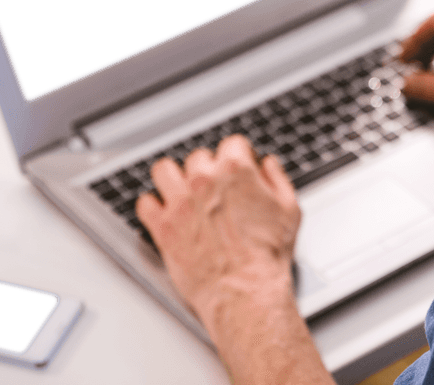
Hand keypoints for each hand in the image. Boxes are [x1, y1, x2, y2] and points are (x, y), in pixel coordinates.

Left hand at [135, 135, 300, 317]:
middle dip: (208, 170)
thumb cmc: (267, 255)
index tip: (238, 166)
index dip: (238, 155)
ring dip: (174, 178)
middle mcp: (204, 180)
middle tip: (214, 188)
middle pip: (198, 157)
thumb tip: (267, 165)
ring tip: (182, 191)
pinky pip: (144, 203)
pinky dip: (153, 207)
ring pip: (164, 170)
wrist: (245, 290)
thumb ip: (277, 178)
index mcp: (235, 170)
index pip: (231, 143)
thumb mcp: (289, 209)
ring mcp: (179, 202)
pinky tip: (165, 213)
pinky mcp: (162, 226)